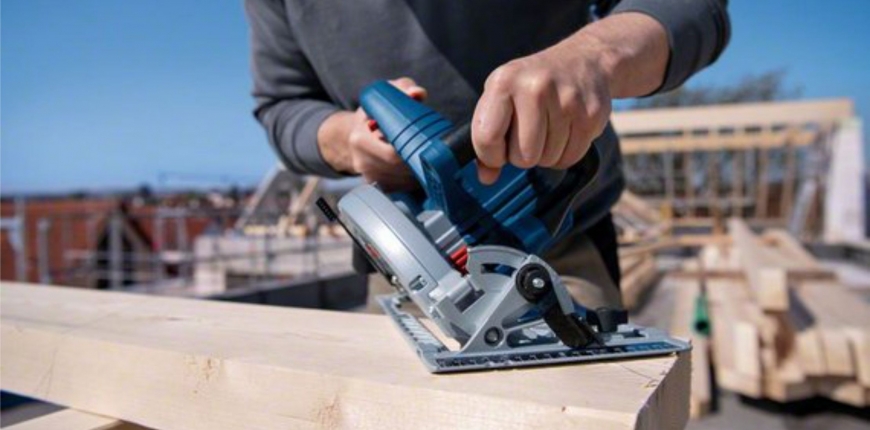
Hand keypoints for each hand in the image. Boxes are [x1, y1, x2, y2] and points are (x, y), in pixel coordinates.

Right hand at [318, 78, 426, 190]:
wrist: (352, 136)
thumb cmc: (373, 115)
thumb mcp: (384, 95)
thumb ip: (403, 88)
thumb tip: (417, 94)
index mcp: (360, 139)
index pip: (393, 152)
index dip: (412, 148)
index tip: (426, 142)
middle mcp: (361, 162)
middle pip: (400, 169)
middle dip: (419, 159)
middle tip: (432, 150)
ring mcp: (368, 177)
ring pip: (403, 181)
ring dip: (419, 171)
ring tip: (425, 156)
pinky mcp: (376, 187)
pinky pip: (401, 187)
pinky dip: (413, 179)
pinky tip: (416, 167)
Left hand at [471, 45, 611, 183]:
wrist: (585, 60)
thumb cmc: (534, 84)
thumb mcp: (502, 97)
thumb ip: (487, 137)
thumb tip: (486, 178)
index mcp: (504, 81)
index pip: (487, 138)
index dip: (491, 155)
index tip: (498, 150)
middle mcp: (535, 87)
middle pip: (523, 157)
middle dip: (523, 156)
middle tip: (528, 136)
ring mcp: (567, 100)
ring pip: (548, 160)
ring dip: (546, 154)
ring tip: (549, 129)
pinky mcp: (591, 114)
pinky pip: (571, 158)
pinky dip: (565, 154)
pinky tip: (565, 132)